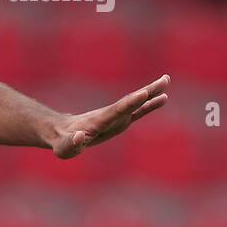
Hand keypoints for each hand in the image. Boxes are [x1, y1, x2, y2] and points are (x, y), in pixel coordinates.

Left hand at [50, 74, 170, 159]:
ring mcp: (115, 117)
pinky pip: (137, 112)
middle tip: (164, 79)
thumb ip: (71, 143)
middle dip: (146, 92)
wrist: (60, 132)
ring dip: (151, 93)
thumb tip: (79, 136)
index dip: (129, 103)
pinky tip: (163, 98)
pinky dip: (149, 105)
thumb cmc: (62, 142)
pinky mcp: (119, 121)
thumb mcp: (64, 147)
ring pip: (136, 104)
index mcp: (98, 121)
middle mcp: (109, 115)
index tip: (143, 93)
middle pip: (130, 102)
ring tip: (166, 80)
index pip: (116, 111)